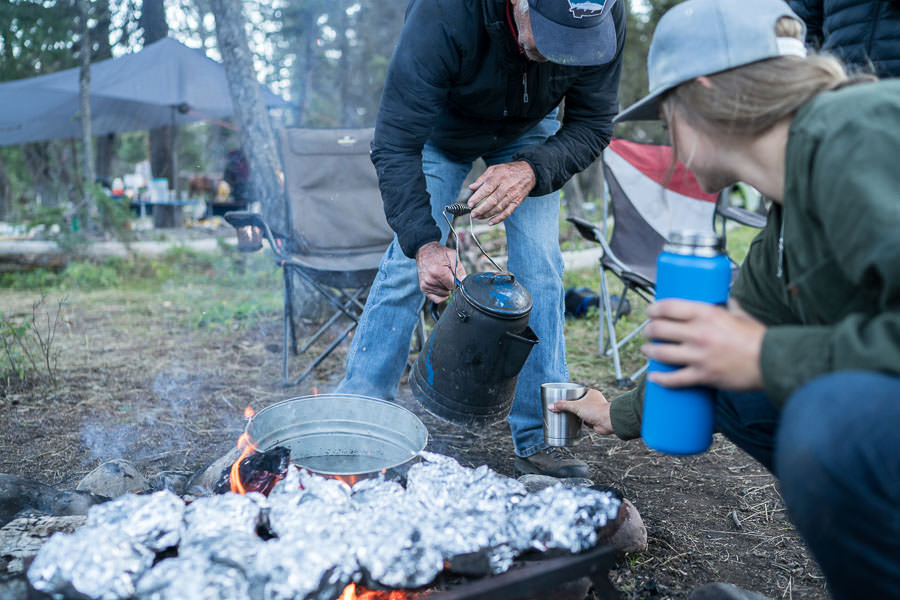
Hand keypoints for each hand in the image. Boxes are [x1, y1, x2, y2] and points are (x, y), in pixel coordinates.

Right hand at [415, 241, 466, 302]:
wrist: (424, 251)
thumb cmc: (439, 253)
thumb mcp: (452, 255)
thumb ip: (459, 268)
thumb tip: (464, 280)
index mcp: (438, 271)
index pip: (453, 285)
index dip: (456, 281)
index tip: (453, 275)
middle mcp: (430, 280)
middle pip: (448, 291)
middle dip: (450, 284)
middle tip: (446, 274)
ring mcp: (426, 285)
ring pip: (444, 295)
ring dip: (445, 288)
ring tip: (441, 278)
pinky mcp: (423, 288)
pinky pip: (436, 299)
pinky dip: (441, 294)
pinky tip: (440, 286)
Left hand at [467, 161, 535, 224]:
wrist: (529, 172)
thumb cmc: (509, 170)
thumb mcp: (494, 169)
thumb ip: (482, 179)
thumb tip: (471, 187)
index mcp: (499, 177)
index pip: (487, 188)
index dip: (477, 197)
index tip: (470, 204)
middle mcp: (506, 187)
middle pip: (492, 200)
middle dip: (481, 209)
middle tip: (472, 214)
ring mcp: (512, 195)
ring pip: (499, 208)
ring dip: (487, 214)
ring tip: (478, 217)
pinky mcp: (517, 202)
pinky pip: (507, 212)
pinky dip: (499, 219)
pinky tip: (490, 222)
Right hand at [550, 388, 613, 434]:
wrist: (608, 422)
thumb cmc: (596, 410)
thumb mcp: (576, 406)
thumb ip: (563, 405)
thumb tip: (551, 406)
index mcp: (591, 393)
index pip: (579, 392)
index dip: (571, 394)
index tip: (564, 396)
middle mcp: (594, 401)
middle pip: (579, 402)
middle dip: (572, 405)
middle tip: (562, 406)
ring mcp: (594, 411)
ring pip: (582, 411)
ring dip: (576, 413)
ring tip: (566, 414)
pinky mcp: (594, 420)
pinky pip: (585, 420)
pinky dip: (580, 421)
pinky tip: (574, 422)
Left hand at [641, 299, 765, 389]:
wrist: (773, 362)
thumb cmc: (758, 338)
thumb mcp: (740, 315)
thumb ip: (728, 307)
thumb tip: (724, 300)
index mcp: (707, 314)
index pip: (669, 307)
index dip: (654, 309)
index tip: (651, 311)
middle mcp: (699, 333)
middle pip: (660, 330)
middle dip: (649, 330)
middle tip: (648, 331)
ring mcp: (699, 356)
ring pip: (662, 353)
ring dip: (649, 351)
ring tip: (647, 350)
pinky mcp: (703, 375)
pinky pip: (674, 379)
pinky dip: (660, 380)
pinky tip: (654, 377)